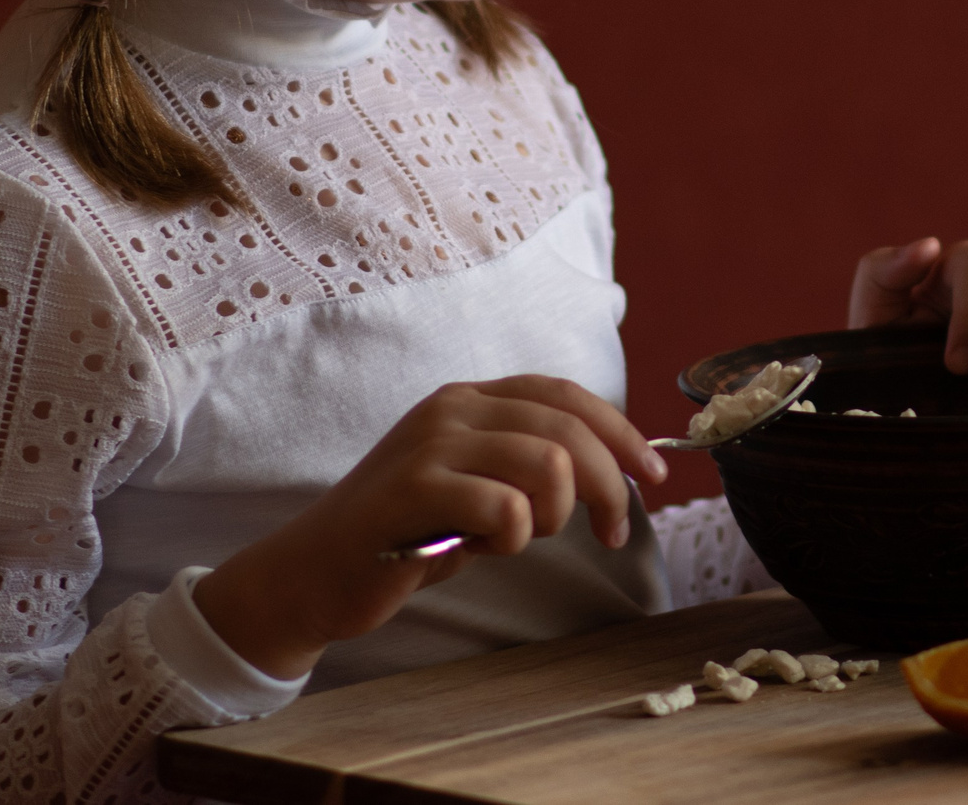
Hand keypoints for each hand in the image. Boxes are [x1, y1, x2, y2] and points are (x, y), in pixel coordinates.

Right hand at [192, 375, 665, 679]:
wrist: (315, 572)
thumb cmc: (405, 533)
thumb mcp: (474, 484)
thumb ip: (528, 465)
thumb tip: (610, 470)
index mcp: (471, 398)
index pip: (566, 395)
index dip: (620, 432)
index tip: (652, 476)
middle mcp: (453, 408)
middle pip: (568, 428)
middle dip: (608, 485)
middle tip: (613, 532)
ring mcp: (431, 444)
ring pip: (548, 463)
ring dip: (554, 514)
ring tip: (519, 538)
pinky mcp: (414, 489)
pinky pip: (506, 508)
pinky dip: (512, 538)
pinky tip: (478, 549)